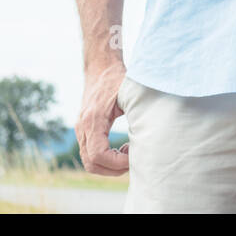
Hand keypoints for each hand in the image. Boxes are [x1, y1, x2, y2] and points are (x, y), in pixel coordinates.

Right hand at [76, 60, 128, 175]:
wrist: (101, 67)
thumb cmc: (118, 79)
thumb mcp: (130, 93)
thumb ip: (139, 112)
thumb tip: (154, 131)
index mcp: (93, 119)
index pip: (98, 154)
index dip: (117, 163)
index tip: (133, 157)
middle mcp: (82, 127)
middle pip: (91, 163)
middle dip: (113, 168)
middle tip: (133, 159)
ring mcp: (81, 129)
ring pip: (89, 161)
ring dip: (109, 165)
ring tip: (128, 153)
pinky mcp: (84, 130)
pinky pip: (90, 153)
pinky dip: (105, 158)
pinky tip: (123, 148)